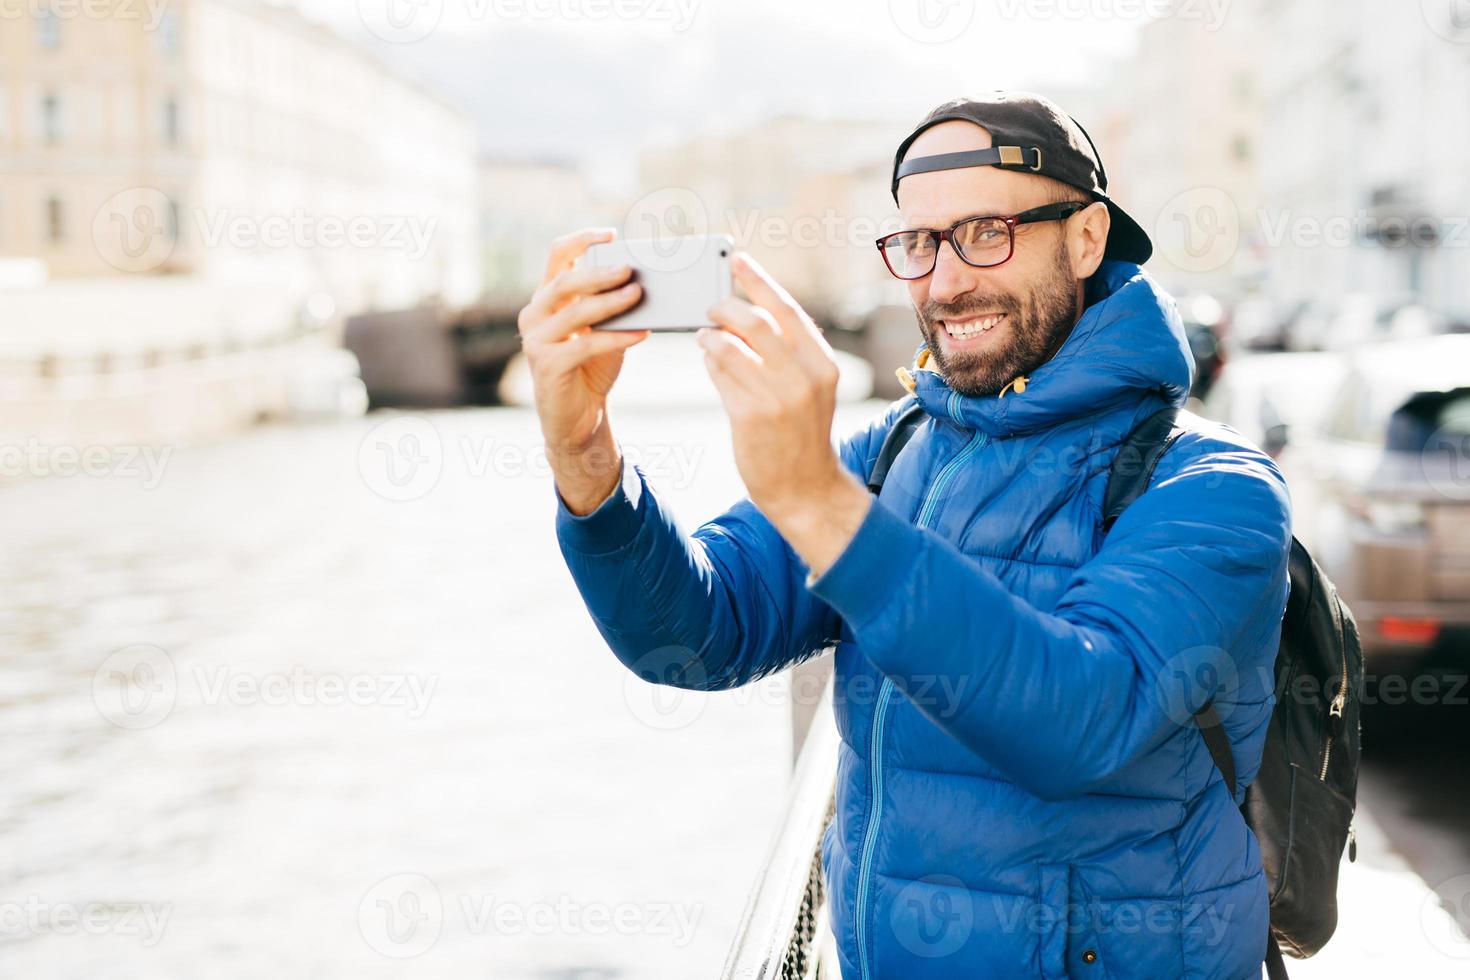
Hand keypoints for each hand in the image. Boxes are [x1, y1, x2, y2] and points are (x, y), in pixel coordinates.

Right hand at [517, 228, 647, 512]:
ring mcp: (536, 339)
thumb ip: (614, 307)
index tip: (612, 234)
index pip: (557, 255)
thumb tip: (646, 282)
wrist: (579, 418)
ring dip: (611, 302)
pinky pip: (586, 345)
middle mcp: (534, 314)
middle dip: (600, 273)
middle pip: (565, 281)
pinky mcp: (547, 365)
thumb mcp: (604, 330)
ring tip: (639, 295)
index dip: (582, 240)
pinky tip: (643, 334)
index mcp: (547, 297)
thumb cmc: (592, 368)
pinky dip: (616, 337)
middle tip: (631, 269)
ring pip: (575, 312)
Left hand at [699, 253, 870, 576]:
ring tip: (706, 337)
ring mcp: (778, 396)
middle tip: (710, 308)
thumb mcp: (808, 388)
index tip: (736, 259)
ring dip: (710, 336)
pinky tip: (710, 360)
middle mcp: (803, 375)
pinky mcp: (751, 415)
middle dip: (724, 308)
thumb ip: (785, 353)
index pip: (787, 308)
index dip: (758, 280)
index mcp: (822, 362)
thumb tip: (742, 315)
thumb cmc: (801, 433)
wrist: (804, 488)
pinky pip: (719, 373)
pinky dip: (710, 361)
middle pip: (753, 321)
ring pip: (729, 345)